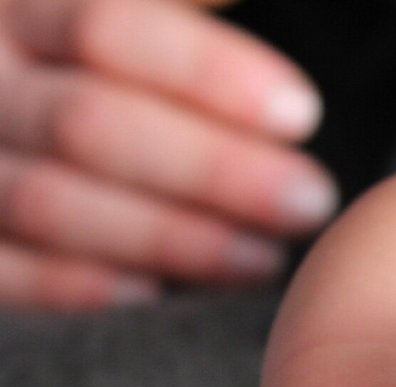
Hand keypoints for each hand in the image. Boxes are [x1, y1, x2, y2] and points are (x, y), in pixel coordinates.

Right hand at [0, 0, 336, 309]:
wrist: (4, 95)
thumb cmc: (90, 58)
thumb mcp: (144, 10)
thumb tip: (293, 14)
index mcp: (23, 3)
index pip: (106, 27)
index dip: (208, 74)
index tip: (302, 112)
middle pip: (89, 124)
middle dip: (211, 170)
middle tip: (309, 201)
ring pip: (48, 203)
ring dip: (169, 239)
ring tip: (263, 260)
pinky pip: (4, 272)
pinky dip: (80, 286)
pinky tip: (163, 294)